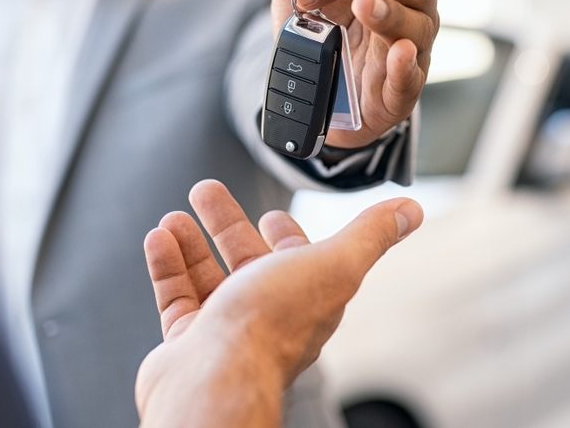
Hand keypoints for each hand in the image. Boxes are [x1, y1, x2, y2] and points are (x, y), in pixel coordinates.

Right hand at [134, 180, 423, 427]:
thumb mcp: (334, 263)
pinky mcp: (189, 343)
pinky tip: (160, 240)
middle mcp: (267, 313)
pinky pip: (176, 298)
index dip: (287, 235)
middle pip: (246, 259)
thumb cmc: (272, 326)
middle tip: (206, 193)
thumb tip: (409, 212)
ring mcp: (227, 330)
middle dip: (227, 223)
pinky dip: (168, 266)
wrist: (215, 377)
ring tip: (176, 216)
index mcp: (306, 295)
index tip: (272, 214)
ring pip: (208, 277)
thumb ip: (369, 235)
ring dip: (193, 243)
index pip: (299, 260)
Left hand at [266, 0, 438, 147]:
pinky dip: (405, 67)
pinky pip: (411, 79)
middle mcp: (411, 8)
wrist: (318, 86)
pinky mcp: (401, 92)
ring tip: (363, 4)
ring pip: (417, 29)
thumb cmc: (322, 26)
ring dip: (390, 14)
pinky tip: (399, 53)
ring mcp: (412, 51)